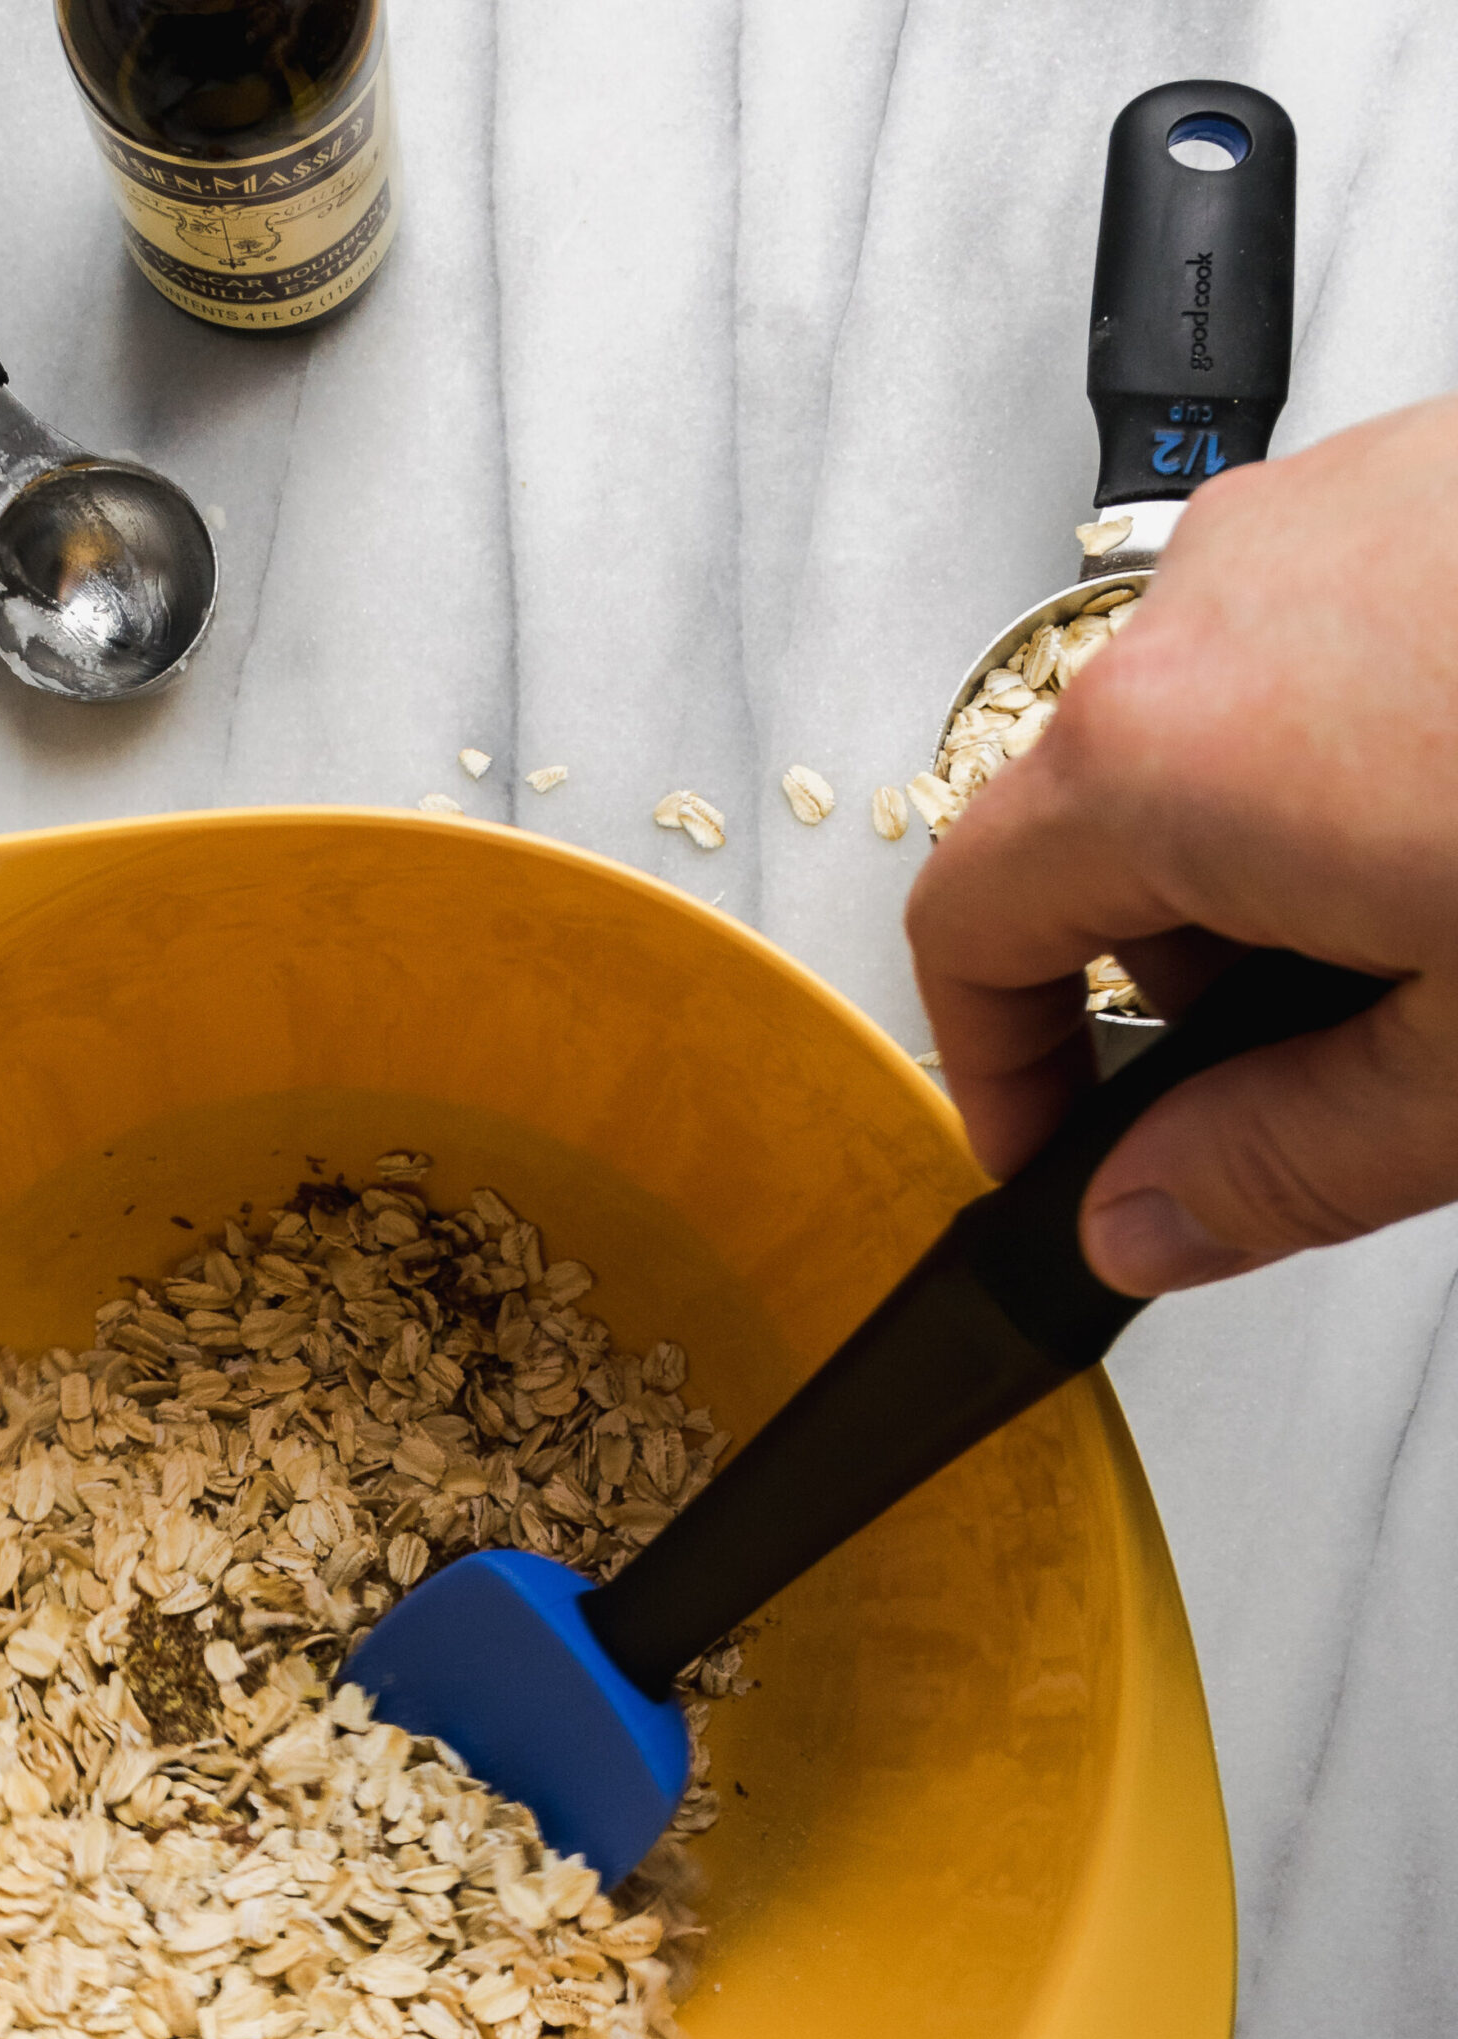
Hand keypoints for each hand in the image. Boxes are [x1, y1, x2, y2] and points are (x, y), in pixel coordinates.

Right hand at [906, 397, 1457, 1294]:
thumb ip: (1274, 1169)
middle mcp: (1218, 603)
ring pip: (1215, 734)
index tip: (1063, 1148)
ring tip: (1456, 935)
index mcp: (1167, 754)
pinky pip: (1326, 648)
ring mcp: (1331, 515)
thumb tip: (1147, 1226)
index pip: (966, 926)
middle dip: (1174, 974)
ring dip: (1286, 869)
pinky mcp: (1439, 475)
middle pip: (1090, 827)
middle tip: (1324, 1069)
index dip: (997, 1074)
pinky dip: (1369, 761)